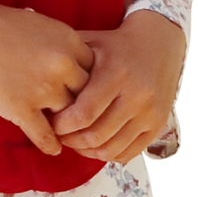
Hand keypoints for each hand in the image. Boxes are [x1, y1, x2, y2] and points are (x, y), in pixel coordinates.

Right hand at [0, 0, 93, 155]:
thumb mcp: (38, 22)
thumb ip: (59, 42)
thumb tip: (68, 56)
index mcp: (68, 41)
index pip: (96, 70)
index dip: (89, 82)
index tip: (81, 91)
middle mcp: (62, 65)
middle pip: (87, 96)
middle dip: (80, 105)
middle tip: (76, 115)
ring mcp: (44, 89)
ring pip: (69, 118)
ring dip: (66, 127)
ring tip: (65, 134)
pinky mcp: (22, 109)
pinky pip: (46, 136)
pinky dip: (51, 145)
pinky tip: (52, 148)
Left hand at [48, 10, 185, 164]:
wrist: (158, 43)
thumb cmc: (116, 43)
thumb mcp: (91, 42)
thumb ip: (69, 58)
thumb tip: (39, 74)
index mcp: (116, 73)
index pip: (85, 112)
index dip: (63, 124)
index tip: (50, 122)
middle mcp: (136, 95)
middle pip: (97, 134)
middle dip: (72, 140)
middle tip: (58, 136)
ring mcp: (149, 113)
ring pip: (112, 148)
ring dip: (87, 151)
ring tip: (73, 142)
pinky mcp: (158, 125)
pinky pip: (129, 152)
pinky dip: (108, 154)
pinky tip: (94, 145)